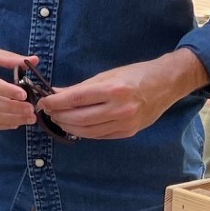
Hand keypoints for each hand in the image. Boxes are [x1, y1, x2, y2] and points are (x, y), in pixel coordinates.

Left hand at [40, 50, 207, 139]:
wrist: (166, 83)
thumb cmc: (135, 74)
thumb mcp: (107, 75)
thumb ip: (81, 87)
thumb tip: (56, 93)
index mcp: (113, 90)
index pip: (75, 99)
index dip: (55, 102)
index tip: (43, 102)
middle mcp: (119, 109)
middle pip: (79, 118)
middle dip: (59, 116)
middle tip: (48, 112)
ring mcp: (125, 123)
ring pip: (87, 131)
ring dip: (68, 126)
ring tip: (58, 119)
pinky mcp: (128, 132)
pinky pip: (99, 136)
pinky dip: (84, 132)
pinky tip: (75, 126)